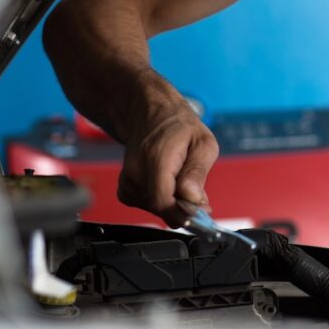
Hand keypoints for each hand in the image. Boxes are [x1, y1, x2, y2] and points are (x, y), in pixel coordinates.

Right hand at [116, 102, 218, 227]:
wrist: (152, 115)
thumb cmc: (179, 127)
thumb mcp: (203, 144)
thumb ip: (197, 173)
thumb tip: (194, 199)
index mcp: (156, 157)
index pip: (162, 200)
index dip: (182, 213)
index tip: (200, 212)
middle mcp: (136, 170)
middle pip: (159, 207)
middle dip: (182, 207)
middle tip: (197, 193)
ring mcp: (127, 180)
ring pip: (154, 209)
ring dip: (173, 203)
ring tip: (181, 179)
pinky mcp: (125, 188)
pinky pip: (146, 206)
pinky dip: (161, 201)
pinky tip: (168, 184)